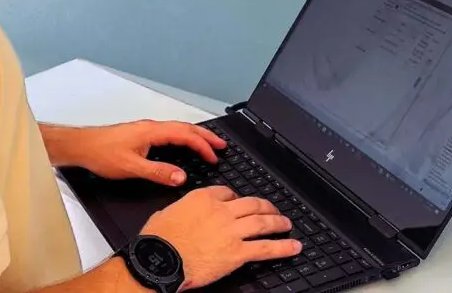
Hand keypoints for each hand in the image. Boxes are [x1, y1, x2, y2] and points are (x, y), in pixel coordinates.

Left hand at [46, 120, 225, 185]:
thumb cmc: (102, 153)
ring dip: (195, 136)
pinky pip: (169, 133)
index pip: (185, 135)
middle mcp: (151, 127)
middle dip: (205, 136)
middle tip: (222, 145)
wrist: (82, 146)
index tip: (214, 156)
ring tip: (208, 144)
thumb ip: (158, 172)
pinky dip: (183, 138)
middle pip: (185, 128)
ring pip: (177, 129)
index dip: (202, 145)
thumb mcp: (132, 167)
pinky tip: (183, 146)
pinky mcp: (141, 135)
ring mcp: (146, 130)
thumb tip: (181, 176)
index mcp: (152, 131)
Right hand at [142, 186, 301, 289]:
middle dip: (266, 206)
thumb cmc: (158, 238)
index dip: (237, 198)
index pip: (228, 192)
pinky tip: (293, 246)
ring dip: (278, 222)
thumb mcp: (167, 212)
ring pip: (262, 222)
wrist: (160, 259)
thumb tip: (184, 213)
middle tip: (274, 210)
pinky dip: (283, 247)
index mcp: (203, 197)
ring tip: (287, 224)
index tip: (241, 202)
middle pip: (251, 203)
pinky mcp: (237, 252)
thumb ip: (183, 209)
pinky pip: (265, 248)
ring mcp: (232, 231)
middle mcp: (221, 211)